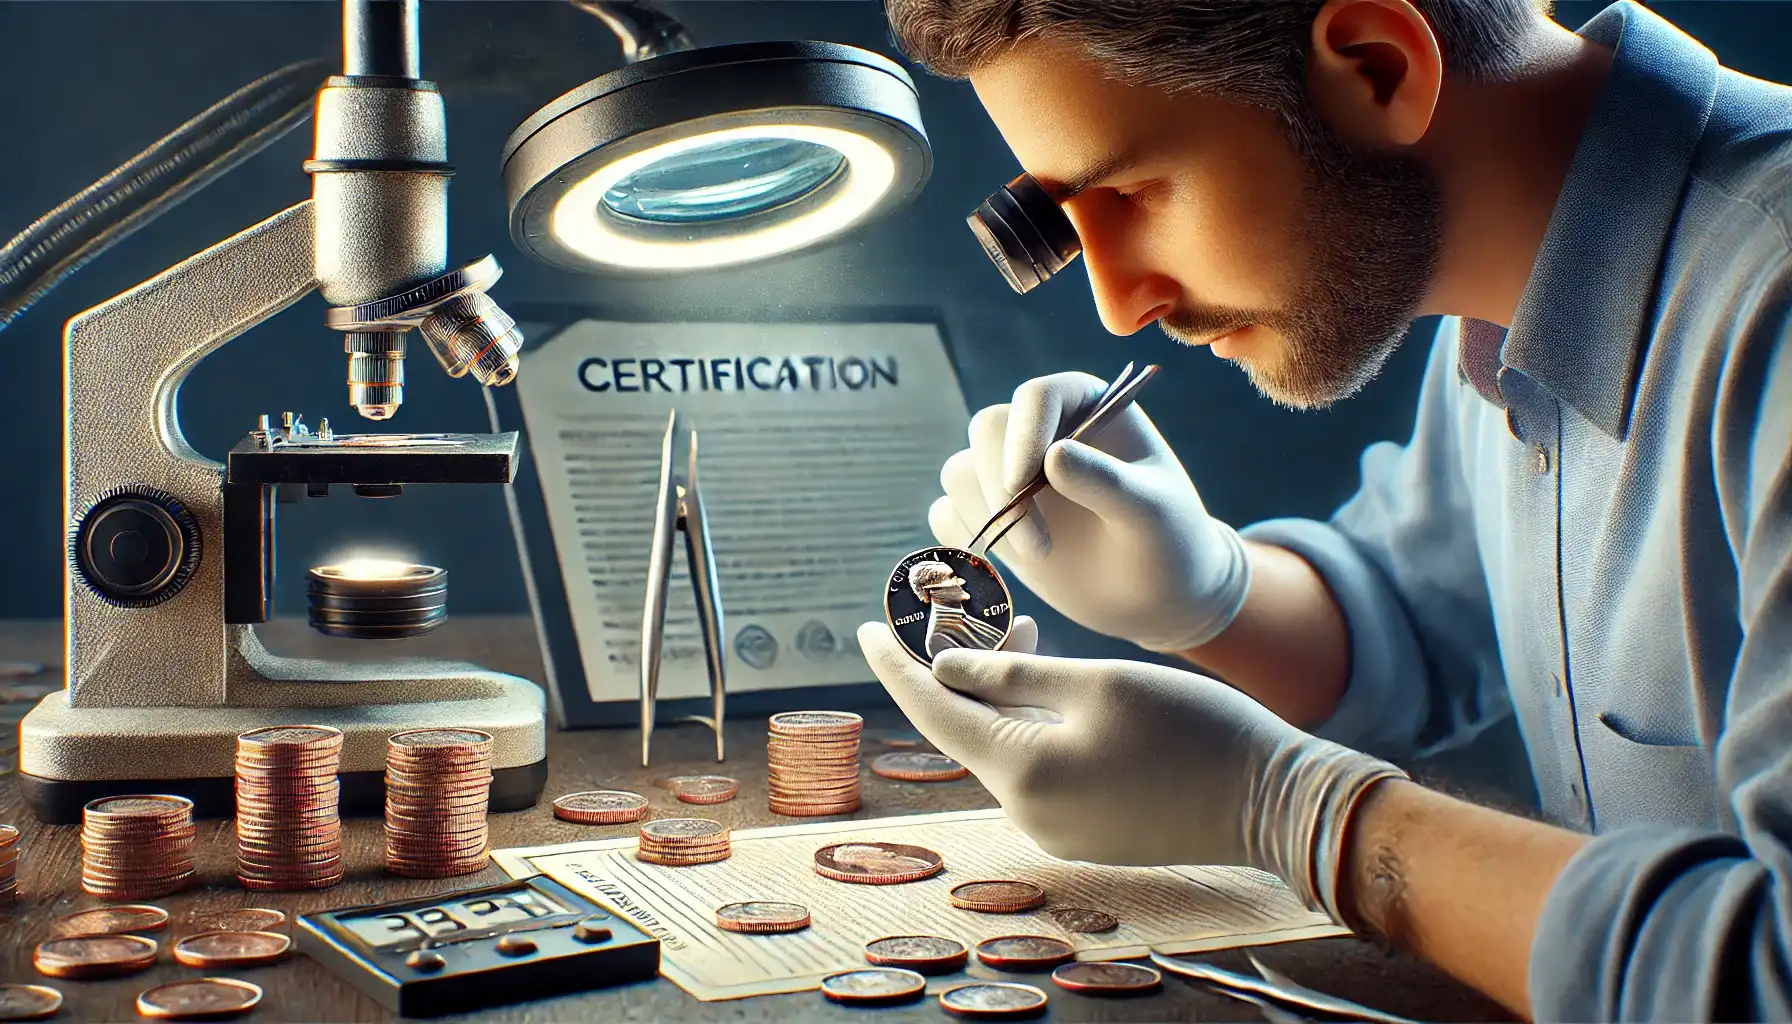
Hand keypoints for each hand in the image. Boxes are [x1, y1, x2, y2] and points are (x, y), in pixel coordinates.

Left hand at [857, 617, 1404, 919]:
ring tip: (1019, 625)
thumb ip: (1013, 672)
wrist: (1274, 802)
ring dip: (1000, 691)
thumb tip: (945, 667)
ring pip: (1004, 747)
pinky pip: (1038, 769)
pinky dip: (1030, 723)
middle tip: (969, 605)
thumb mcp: (1098, 682)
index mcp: (1023, 772)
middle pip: (968, 730)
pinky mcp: (1088, 833)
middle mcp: (1029, 812)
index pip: (935, 712)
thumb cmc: (1193, 729)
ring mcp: (1058, 829)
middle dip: (960, 667)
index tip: (867, 627)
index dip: (897, 667)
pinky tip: (1048, 682)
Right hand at [933, 371, 1248, 651]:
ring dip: (985, 518)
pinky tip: (1003, 567)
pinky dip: (962, 539)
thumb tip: (1054, 455)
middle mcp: (1042, 429)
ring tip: (1037, 557)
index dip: (1022, 437)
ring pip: (961, 472)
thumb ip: (1108, 483)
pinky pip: (948, 513)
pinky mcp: (991, 515)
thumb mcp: (1152, 515)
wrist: (1157, 596)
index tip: (1021, 487)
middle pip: (986, 431)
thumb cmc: (1168, 544)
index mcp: (1086, 405)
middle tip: (1038, 548)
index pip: (1036, 398)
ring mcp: (1011, 472)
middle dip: (999, 487)